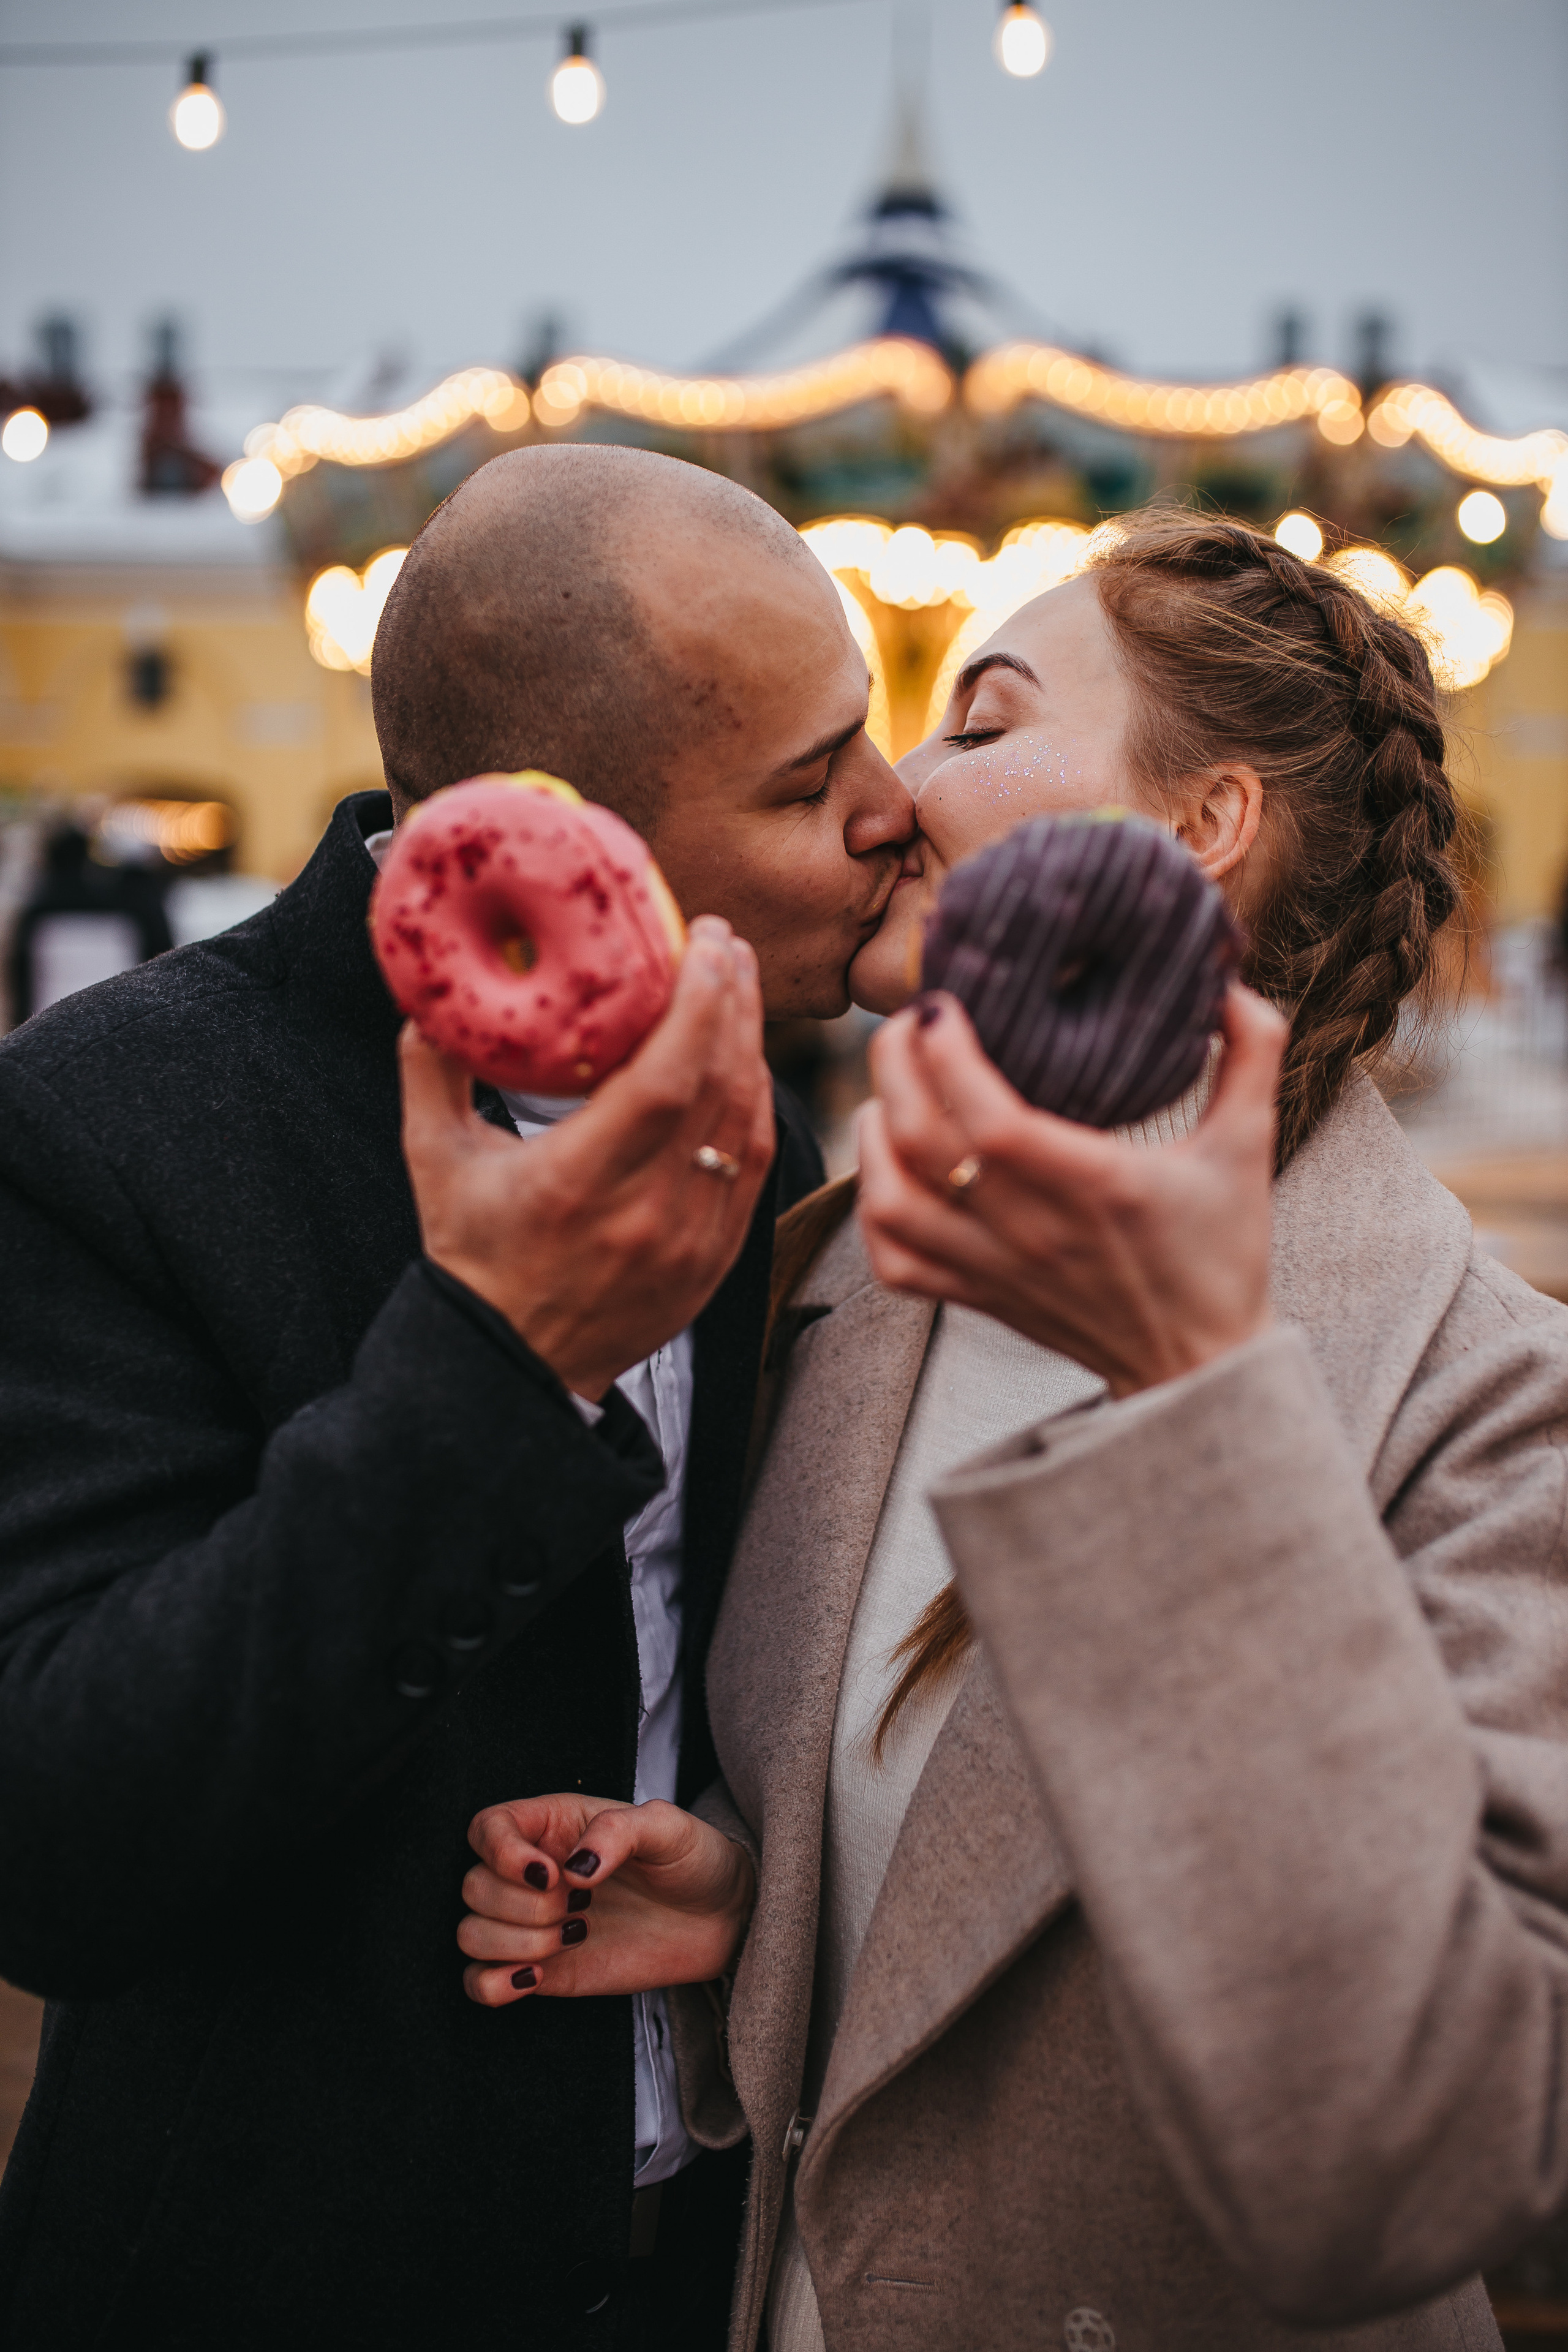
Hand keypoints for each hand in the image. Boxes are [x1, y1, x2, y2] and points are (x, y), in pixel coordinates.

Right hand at [400, 917, 775, 1398]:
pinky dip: (754, 1101)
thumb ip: (431, 1071)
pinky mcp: (715, 1259)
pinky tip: (742, 1057)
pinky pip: (754, 1164)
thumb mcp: (435, 1161)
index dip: (697, 1005)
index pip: (663, 1080)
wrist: (515, 1364)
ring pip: (747, 1121)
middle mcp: (645, 1213)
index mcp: (576, 1183)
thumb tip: (433, 995)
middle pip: (718, 1087)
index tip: (705, 943)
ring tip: (736, 984)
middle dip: (731, 1002)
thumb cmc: (474, 1257)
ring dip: (749, 1043)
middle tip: (725, 943)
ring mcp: (690, 1240)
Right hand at [458, 1793, 754, 2007]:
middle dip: (523, 1905)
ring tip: (573, 1935)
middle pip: (473, 1886)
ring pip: (470, 1933)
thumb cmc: (692, 1860)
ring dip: (515, 1942)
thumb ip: (619, 1832)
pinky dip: (494, 1984)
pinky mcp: (539, 1971)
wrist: (719, 1920)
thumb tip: (574, 1867)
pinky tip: (537, 1976)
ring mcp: (531, 1924)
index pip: (486, 1828)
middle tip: (579, 1907)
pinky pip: (480, 1982)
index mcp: (553, 1825)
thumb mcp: (667, 1828)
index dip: (502, 1853)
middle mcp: (532, 1873)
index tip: (551, 1875)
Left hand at [858, 984, 1284, 1398]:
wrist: (1201, 1362)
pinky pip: (894, 1261)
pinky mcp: (977, 1297)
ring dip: (872, 1137)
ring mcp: (997, 1268)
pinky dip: (873, 1209)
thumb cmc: (1223, 1251)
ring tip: (887, 1090)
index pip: (991, 1117)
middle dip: (895, 1067)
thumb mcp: (1250, 1145)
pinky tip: (885, 1165)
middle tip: (906, 1022)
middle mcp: (1034, 1230)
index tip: (943, 1004)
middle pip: (922, 1142)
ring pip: (892, 1202)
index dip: (948, 1054)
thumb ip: (1253, 1053)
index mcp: (1095, 1184)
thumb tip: (1228, 979)